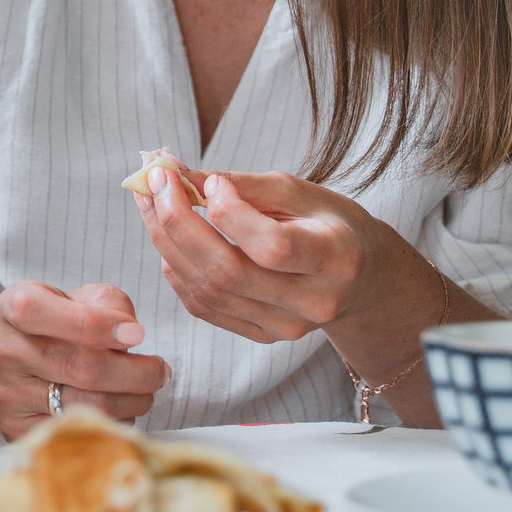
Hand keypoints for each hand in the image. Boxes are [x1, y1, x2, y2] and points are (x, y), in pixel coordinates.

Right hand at [0, 280, 168, 440]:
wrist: (17, 365)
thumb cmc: (59, 326)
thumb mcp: (78, 299)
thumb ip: (107, 304)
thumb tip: (130, 335)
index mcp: (14, 306)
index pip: (42, 312)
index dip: (96, 324)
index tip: (139, 334)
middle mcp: (3, 350)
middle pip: (81, 367)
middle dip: (136, 372)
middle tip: (159, 371)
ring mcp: (6, 394)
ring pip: (89, 405)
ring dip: (133, 401)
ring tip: (144, 392)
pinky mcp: (17, 431)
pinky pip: (83, 431)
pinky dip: (115, 422)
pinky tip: (120, 410)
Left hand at [133, 162, 393, 341]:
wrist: (360, 277)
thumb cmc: (329, 224)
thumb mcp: (300, 193)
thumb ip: (242, 185)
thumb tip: (179, 175)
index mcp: (334, 259)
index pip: (272, 247)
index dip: (231, 213)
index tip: (211, 181)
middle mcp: (312, 303)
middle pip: (227, 272)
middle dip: (178, 222)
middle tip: (156, 182)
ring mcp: (286, 327)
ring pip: (207, 291)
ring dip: (167, 243)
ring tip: (151, 203)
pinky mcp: (262, 335)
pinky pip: (204, 308)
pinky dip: (177, 270)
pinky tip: (169, 240)